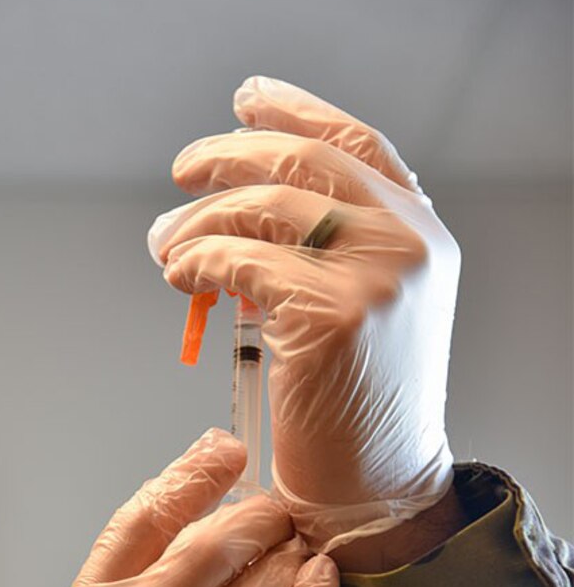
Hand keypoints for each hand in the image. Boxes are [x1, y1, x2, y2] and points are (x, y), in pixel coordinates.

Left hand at [149, 76, 460, 551]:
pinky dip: (198, 262)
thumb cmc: (356, 407)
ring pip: (264, 206)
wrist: (375, 486)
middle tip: (183, 172)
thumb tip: (235, 212)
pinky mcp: (337, 313)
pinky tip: (182, 278)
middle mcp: (409, 240)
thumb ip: (325, 250)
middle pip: (301, 162)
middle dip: (227, 159)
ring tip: (166, 246)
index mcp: (419, 231)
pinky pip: (241, 261)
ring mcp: (379, 273)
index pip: (354, 144)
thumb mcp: (361, 306)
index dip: (295, 114)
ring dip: (199, 219)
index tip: (247, 100)